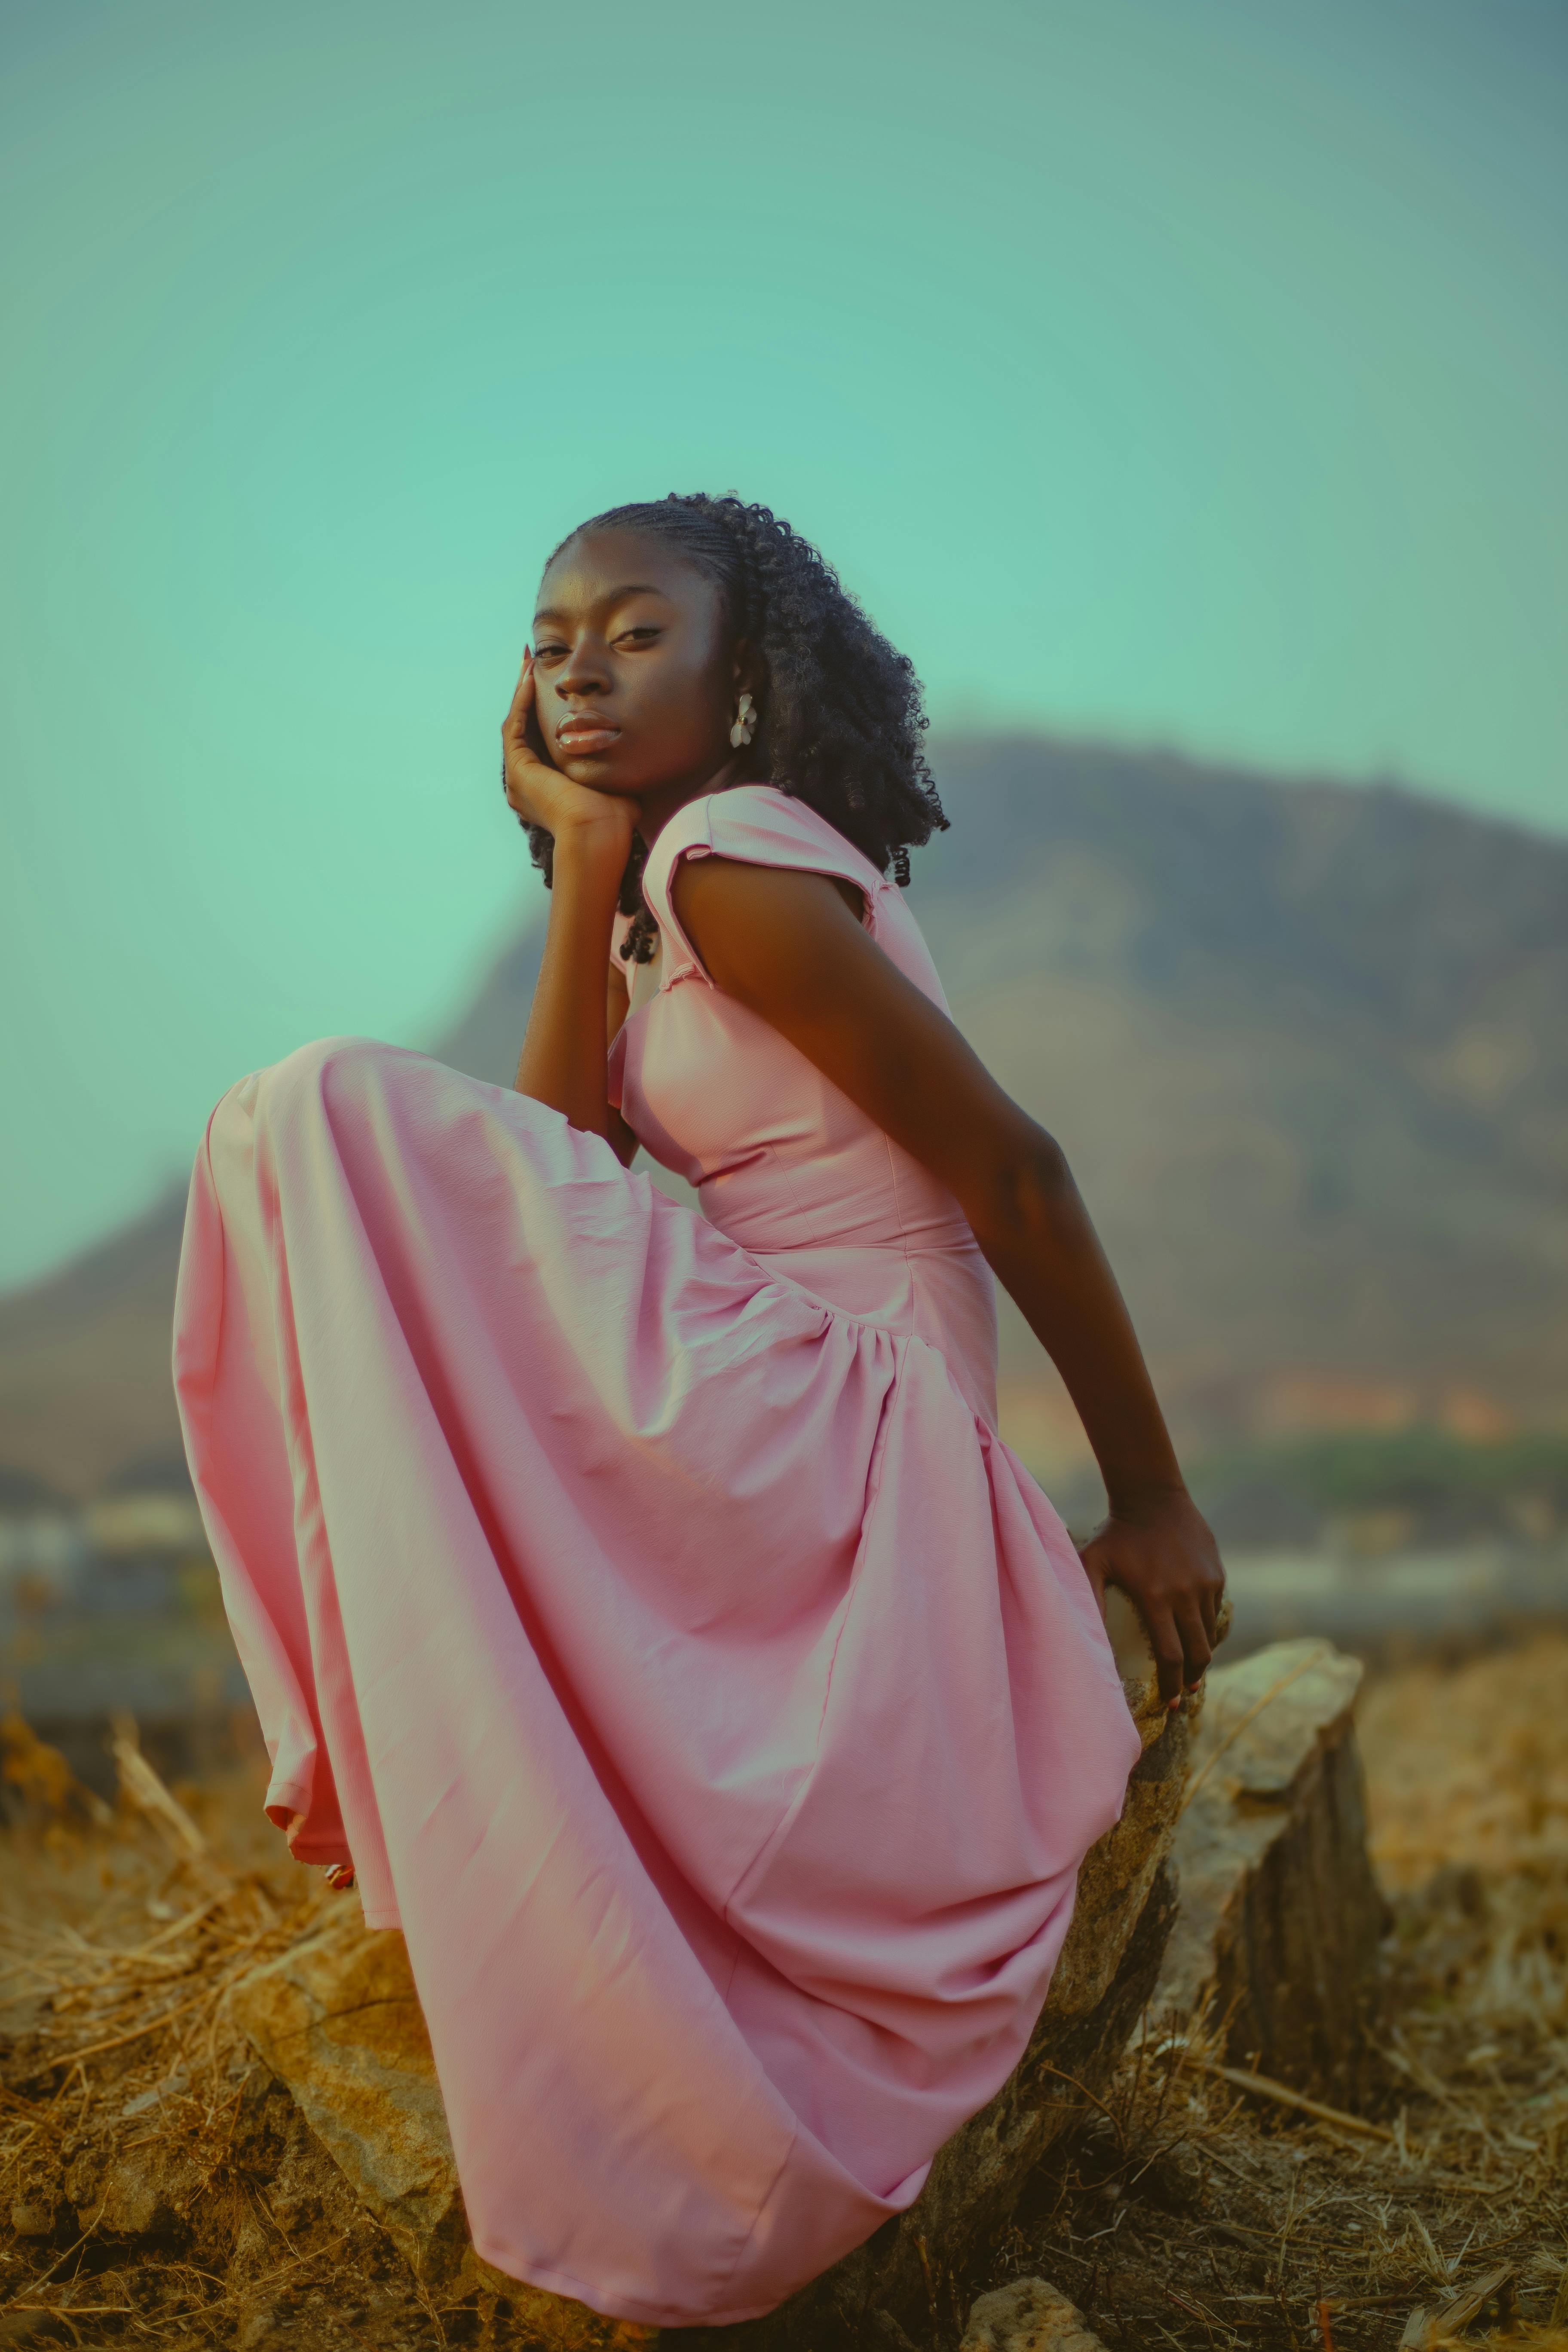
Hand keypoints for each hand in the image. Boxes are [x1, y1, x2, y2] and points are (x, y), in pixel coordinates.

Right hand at [501, 652, 633, 862]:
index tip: (555, 684)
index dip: (546, 710)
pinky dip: (522, 700)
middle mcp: (528, 782)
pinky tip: (531, 676)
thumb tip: (637, 753)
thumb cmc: (613, 820)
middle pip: (526, 727)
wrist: (599, 834)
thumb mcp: (615, 784)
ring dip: (522, 690)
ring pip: (517, 722)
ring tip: (528, 660)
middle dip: (528, 693)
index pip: (543, 739)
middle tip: (532, 661)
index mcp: (549, 788)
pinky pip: (515, 725)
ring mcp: (520, 776)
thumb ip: (617, 768)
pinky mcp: (518, 768)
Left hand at [1079, 1489, 1225, 1708]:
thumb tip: (1088, 1643)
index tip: (1171, 1702)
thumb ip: (1090, 1600)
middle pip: (1198, 1652)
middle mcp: (1186, 1594)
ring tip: (1192, 1669)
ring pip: (1209, 1633)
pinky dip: (1207, 1627)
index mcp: (1156, 1597)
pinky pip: (1215, 1610)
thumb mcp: (1093, 1563)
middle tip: (1185, 1692)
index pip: (1170, 1655)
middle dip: (1193, 1678)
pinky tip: (1196, 1634)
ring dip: (1202, 1655)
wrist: (1152, 1496)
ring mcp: (1205, 1583)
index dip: (1172, 1683)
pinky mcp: (1217, 1574)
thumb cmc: (1116, 1532)